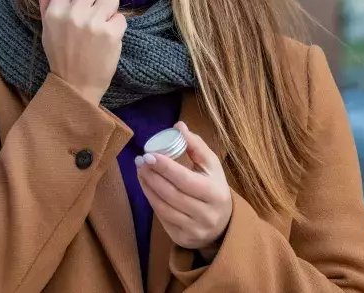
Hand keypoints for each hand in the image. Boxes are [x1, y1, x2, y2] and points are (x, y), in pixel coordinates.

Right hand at [33, 0, 126, 106]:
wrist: (75, 86)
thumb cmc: (61, 53)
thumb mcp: (48, 25)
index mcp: (54, 10)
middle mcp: (71, 14)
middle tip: (93, 11)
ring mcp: (91, 24)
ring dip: (109, 10)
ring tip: (99, 28)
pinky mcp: (110, 34)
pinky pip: (121, 17)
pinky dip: (117, 27)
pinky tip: (107, 40)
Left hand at [135, 121, 231, 257]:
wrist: (224, 224)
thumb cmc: (214, 187)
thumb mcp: (212, 165)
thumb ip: (196, 145)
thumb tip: (178, 126)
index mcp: (215, 193)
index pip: (185, 180)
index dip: (165, 167)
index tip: (148, 154)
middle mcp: (206, 215)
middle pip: (171, 194)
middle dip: (152, 176)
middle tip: (139, 161)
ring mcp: (194, 230)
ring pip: (163, 208)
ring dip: (148, 188)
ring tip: (140, 171)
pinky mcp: (182, 239)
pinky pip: (162, 218)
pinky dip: (152, 201)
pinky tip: (146, 186)